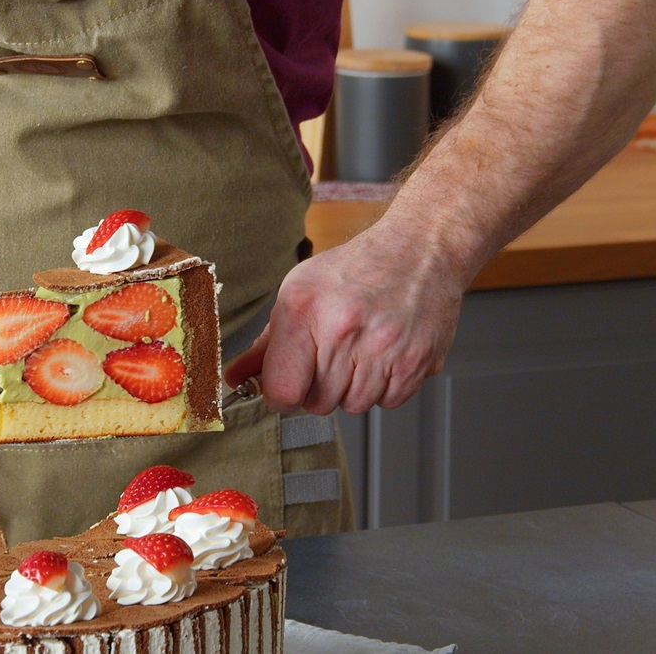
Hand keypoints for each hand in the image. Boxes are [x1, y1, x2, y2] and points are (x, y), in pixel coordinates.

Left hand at [225, 223, 466, 414]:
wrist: (419, 249)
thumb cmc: (355, 268)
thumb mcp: (298, 293)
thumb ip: (266, 343)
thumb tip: (236, 377)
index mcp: (304, 311)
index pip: (282, 391)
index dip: (281, 393)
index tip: (288, 382)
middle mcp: (344, 330)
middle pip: (318, 403)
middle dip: (319, 387)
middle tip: (331, 355)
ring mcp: (384, 348)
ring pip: (354, 406)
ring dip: (353, 388)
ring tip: (360, 350)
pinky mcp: (417, 360)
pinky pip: (389, 402)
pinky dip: (384, 387)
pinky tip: (383, 354)